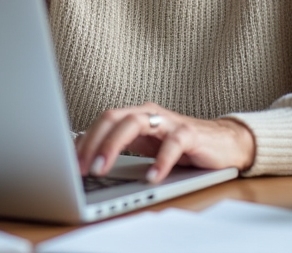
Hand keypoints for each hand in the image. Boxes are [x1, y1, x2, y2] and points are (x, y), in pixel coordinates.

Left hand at [76, 102, 255, 183]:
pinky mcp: (190, 133)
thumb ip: (120, 149)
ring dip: (113, 146)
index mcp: (135, 116)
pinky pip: (173, 144)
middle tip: (80, 168)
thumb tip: (84, 158)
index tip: (68, 163)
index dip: (83, 140)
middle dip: (92, 142)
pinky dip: (160, 160)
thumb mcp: (145, 148)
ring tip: (101, 168)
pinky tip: (151, 177)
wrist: (223, 143)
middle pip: (113, 117)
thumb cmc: (179, 146)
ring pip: (135, 123)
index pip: (102, 121)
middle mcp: (149, 114)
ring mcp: (169, 121)